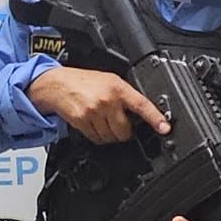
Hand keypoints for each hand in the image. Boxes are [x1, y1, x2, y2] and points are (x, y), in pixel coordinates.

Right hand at [27, 67, 169, 144]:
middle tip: (114, 120)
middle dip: (122, 130)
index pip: (141, 105)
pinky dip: (97, 135)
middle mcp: (107, 100)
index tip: (165, 128)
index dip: (155, 118)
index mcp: (118, 88)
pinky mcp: (82, 121)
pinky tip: (91, 123)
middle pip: (125, 131)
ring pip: (111, 138)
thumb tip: (143, 113)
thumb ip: (126, 95)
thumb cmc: (84, 82)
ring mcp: (94, 112)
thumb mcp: (109, 80)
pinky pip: (97, 139)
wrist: (55, 84)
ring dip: (109, 134)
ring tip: (101, 119)